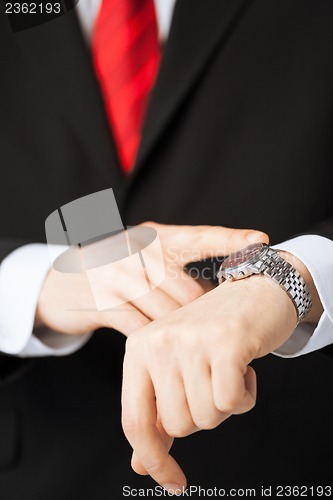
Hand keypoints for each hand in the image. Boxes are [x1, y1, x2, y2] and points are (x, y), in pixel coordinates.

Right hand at [35, 222, 266, 335]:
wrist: (61, 283)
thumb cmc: (116, 272)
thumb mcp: (142, 257)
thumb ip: (176, 267)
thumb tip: (218, 292)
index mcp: (154, 237)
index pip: (198, 236)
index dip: (230, 239)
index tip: (260, 240)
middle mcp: (137, 252)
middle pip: (188, 292)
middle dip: (203, 317)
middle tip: (211, 331)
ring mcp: (118, 277)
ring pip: (167, 315)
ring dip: (180, 333)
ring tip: (185, 341)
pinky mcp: (103, 304)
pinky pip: (142, 329)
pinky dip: (155, 341)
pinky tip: (157, 345)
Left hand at [121, 252, 319, 492]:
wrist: (251, 294)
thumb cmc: (211, 336)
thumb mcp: (173, 369)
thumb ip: (155, 414)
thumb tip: (141, 464)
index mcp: (138, 349)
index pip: (135, 421)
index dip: (153, 459)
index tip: (172, 482)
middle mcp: (158, 342)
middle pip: (178, 425)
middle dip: (202, 413)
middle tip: (211, 381)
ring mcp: (190, 341)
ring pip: (207, 416)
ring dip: (225, 403)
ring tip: (226, 370)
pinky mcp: (225, 342)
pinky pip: (233, 402)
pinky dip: (245, 395)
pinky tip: (244, 369)